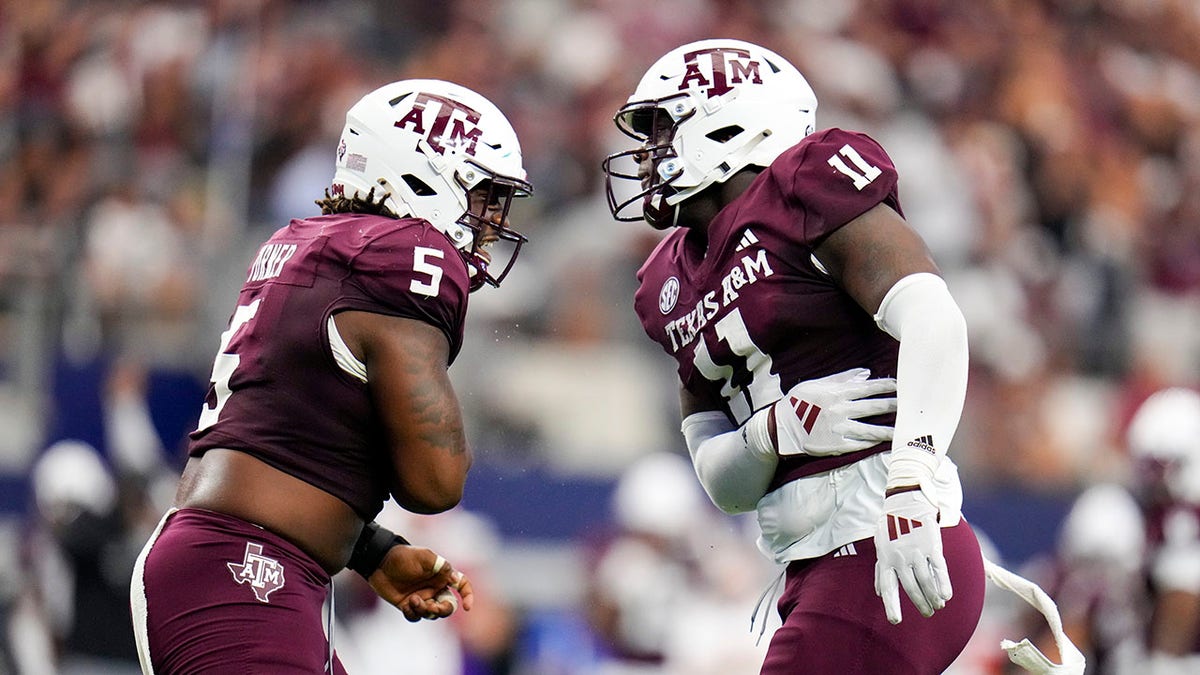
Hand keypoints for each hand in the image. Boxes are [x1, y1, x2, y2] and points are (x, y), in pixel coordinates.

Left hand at [367, 545, 473, 621]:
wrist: (380, 563)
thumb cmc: (403, 556)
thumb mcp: (424, 556)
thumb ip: (441, 566)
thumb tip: (456, 578)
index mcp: (441, 576)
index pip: (461, 585)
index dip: (468, 596)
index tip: (467, 607)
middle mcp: (434, 588)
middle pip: (448, 606)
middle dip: (443, 610)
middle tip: (433, 607)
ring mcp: (421, 597)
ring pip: (432, 614)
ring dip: (425, 610)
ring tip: (413, 601)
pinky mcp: (408, 605)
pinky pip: (416, 616)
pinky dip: (413, 614)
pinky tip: (407, 605)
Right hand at [772, 368, 895, 455]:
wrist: (781, 426)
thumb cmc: (799, 402)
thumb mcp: (816, 384)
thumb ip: (842, 378)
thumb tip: (865, 373)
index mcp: (837, 393)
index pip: (867, 388)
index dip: (886, 386)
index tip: (899, 385)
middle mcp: (841, 410)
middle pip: (873, 407)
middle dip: (893, 405)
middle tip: (910, 405)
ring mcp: (840, 429)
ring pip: (871, 430)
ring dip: (889, 429)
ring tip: (903, 429)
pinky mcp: (837, 445)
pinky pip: (860, 444)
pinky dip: (873, 443)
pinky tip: (885, 442)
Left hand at [873, 487, 950, 623]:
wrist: (906, 503)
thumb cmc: (891, 527)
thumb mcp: (880, 546)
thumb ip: (880, 570)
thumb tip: (878, 592)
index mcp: (886, 559)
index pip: (888, 587)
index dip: (891, 605)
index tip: (895, 621)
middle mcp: (900, 558)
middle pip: (910, 587)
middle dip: (920, 603)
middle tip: (928, 614)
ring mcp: (916, 552)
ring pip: (925, 581)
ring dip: (932, 597)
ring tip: (938, 606)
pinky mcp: (931, 546)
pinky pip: (938, 569)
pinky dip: (943, 583)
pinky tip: (947, 596)